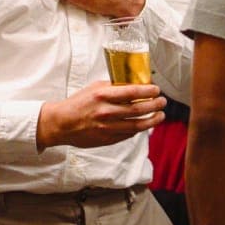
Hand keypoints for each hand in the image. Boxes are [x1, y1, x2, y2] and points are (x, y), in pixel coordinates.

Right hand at [36, 81, 163, 150]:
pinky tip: (144, 124)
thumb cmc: (78, 103)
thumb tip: (135, 85)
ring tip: (160, 115)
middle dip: (155, 105)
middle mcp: (106, 112)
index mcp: (102, 95)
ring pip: (137, 125)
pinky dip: (139, 129)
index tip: (157, 89)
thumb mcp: (94, 89)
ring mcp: (107, 128)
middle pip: (138, 109)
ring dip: (152, 120)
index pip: (132, 92)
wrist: (61, 124)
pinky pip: (128, 134)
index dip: (148, 91)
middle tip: (162, 102)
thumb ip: (113, 87)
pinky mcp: (107, 139)